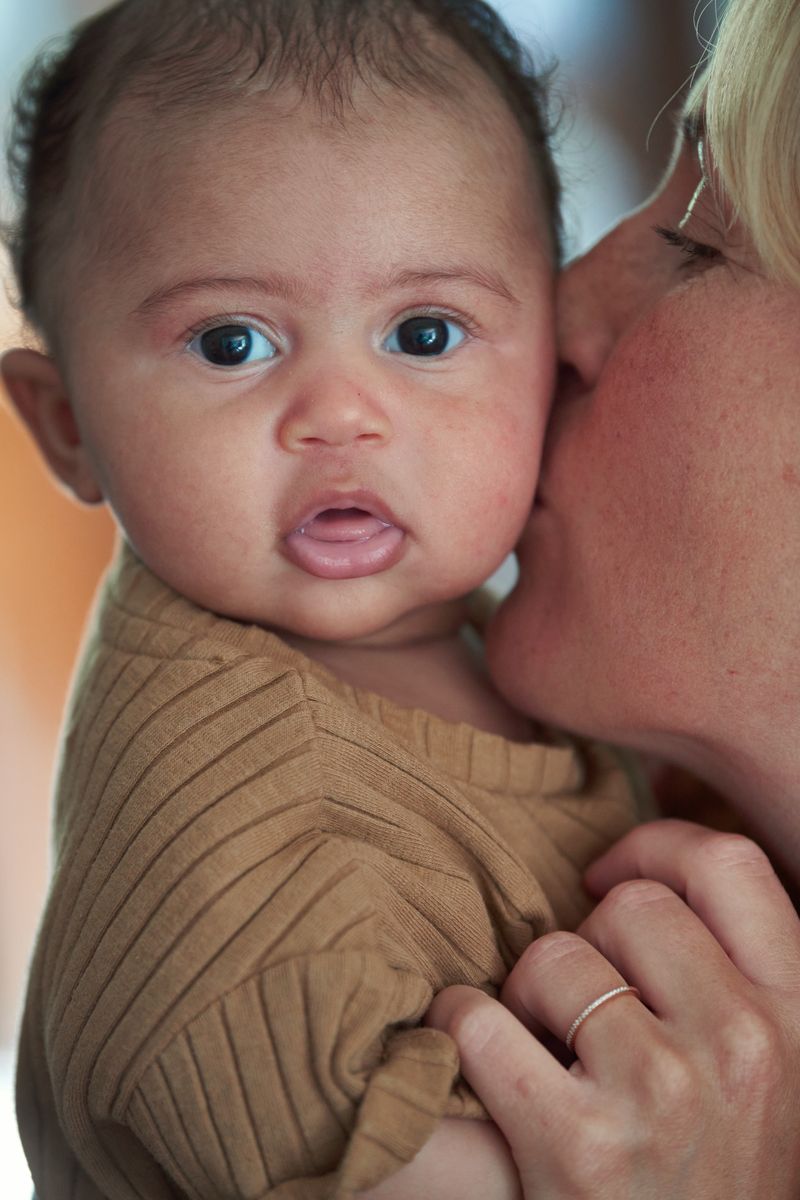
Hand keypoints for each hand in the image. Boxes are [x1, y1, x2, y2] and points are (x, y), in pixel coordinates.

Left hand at [427, 820, 799, 1198]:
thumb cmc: (722, 1178)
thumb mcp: (773, 1075)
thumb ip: (735, 978)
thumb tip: (630, 884)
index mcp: (798, 1017)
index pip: (727, 864)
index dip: (656, 848)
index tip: (608, 877)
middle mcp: (743, 1045)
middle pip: (629, 906)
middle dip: (589, 940)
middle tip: (581, 1006)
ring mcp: (662, 1093)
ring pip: (553, 958)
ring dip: (529, 997)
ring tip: (549, 1054)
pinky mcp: (577, 1147)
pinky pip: (479, 1022)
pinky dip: (461, 1032)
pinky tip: (484, 1067)